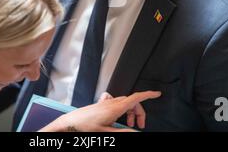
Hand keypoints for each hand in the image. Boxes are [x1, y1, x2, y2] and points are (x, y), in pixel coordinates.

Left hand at [41, 91, 160, 131]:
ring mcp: (106, 103)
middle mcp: (112, 103)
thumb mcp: (106, 133)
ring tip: (130, 124)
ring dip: (130, 112)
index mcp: (116, 108)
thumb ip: (123, 132)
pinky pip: (116, 103)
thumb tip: (136, 132)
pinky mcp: (102, 105)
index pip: (136, 98)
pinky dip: (122, 109)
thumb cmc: (85, 127)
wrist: (70, 122)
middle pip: (132, 102)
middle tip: (140, 125)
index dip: (148, 95)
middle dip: (139, 112)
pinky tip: (118, 117)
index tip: (157, 94)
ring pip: (125, 103)